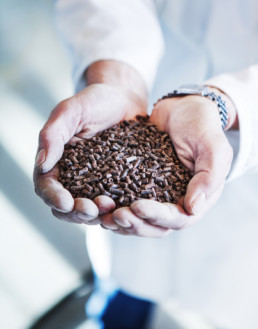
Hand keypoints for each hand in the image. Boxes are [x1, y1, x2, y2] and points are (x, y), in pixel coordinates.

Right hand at [33, 61, 146, 224]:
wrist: (124, 99)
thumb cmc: (94, 101)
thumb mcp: (70, 111)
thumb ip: (53, 135)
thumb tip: (41, 164)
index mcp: (56, 161)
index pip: (47, 186)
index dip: (53, 197)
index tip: (66, 203)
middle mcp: (73, 176)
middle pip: (67, 206)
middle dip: (76, 212)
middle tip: (91, 209)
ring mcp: (95, 182)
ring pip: (90, 209)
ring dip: (97, 214)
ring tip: (110, 207)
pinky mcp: (115, 183)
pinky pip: (114, 201)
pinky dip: (117, 208)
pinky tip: (126, 206)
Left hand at [108, 91, 236, 236]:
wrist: (181, 108)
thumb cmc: (201, 125)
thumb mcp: (213, 147)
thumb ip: (209, 177)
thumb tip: (193, 208)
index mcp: (197, 198)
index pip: (177, 219)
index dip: (157, 217)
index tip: (137, 206)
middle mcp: (176, 201)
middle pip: (155, 225)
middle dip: (135, 223)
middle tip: (116, 215)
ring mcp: (157, 194)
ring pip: (139, 218)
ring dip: (122, 221)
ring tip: (103, 215)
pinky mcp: (139, 184)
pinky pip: (126, 200)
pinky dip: (114, 205)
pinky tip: (99, 201)